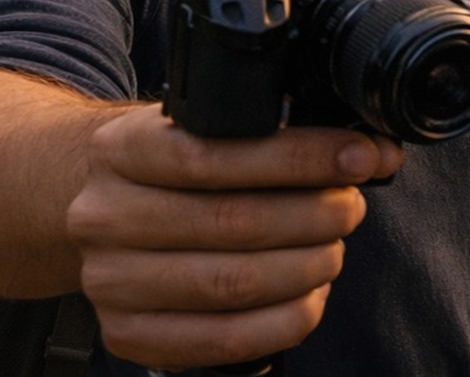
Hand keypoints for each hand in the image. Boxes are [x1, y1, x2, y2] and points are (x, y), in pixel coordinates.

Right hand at [66, 104, 402, 369]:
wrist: (96, 210)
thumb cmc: (173, 169)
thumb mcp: (203, 130)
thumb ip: (276, 134)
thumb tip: (374, 151)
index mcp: (121, 149)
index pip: (216, 154)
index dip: (300, 158)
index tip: (359, 157)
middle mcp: (104, 215)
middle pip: (233, 221)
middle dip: (316, 214)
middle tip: (350, 207)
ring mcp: (109, 280)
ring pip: (233, 283)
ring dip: (306, 267)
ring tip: (331, 249)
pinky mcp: (127, 333)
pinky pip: (223, 339)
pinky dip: (284, 320)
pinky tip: (308, 296)